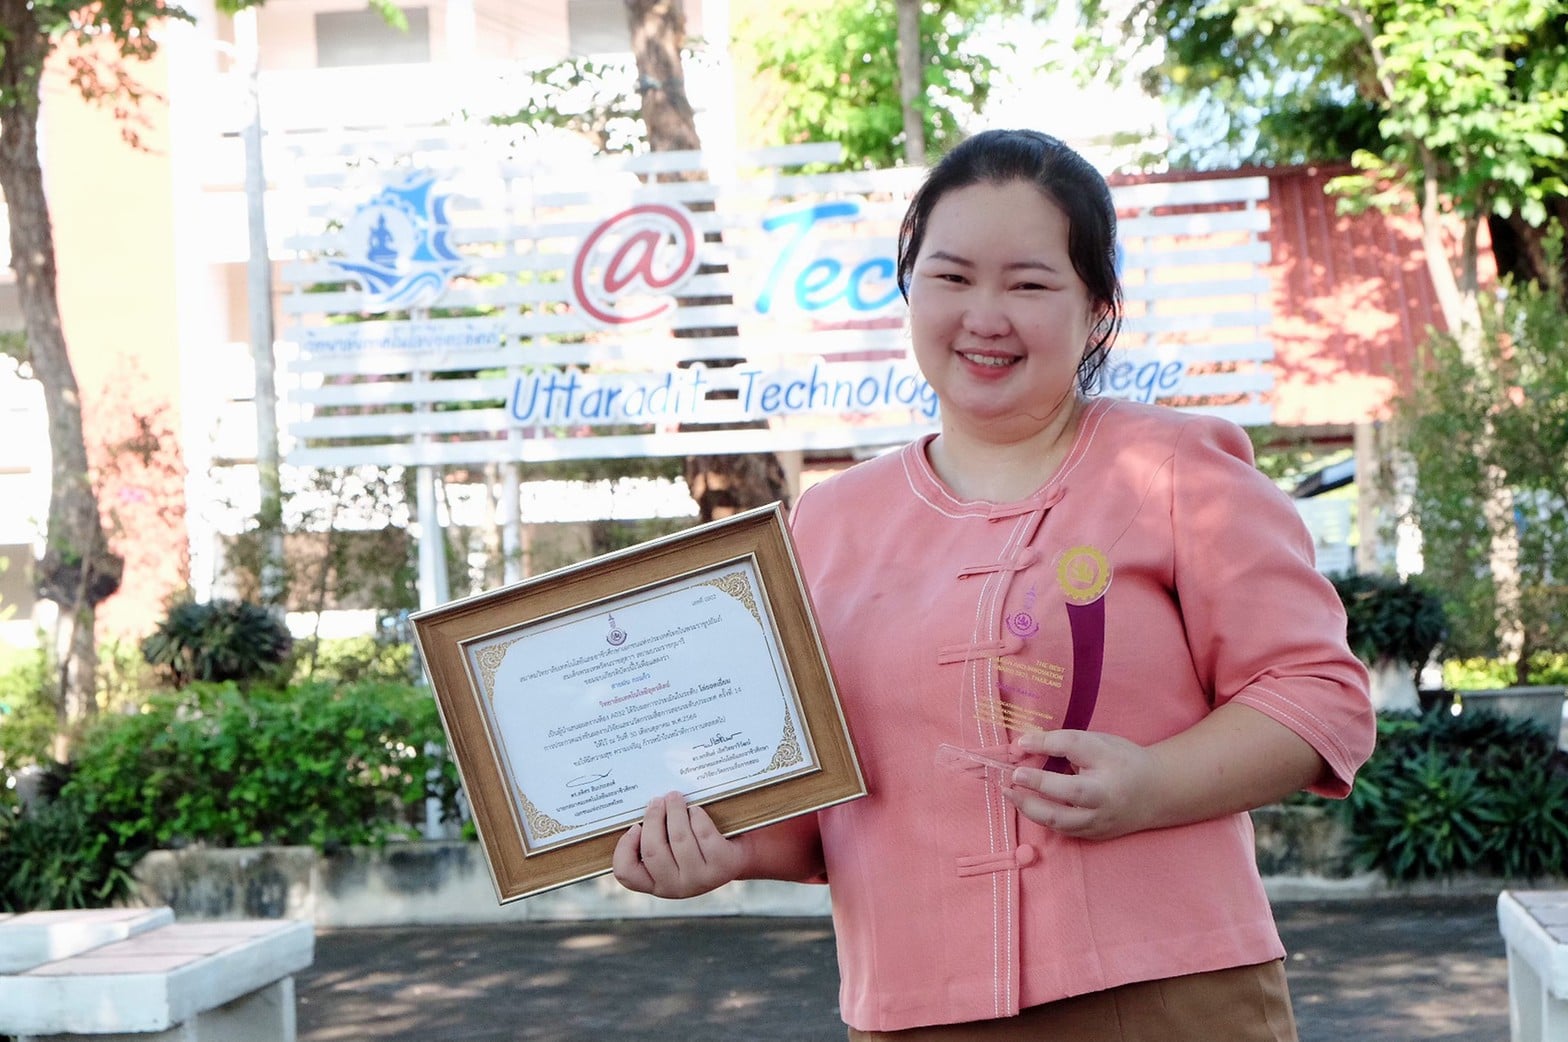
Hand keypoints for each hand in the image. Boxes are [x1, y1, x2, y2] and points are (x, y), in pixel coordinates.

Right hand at [612, 791, 746, 897]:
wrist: (736, 855)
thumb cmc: (695, 847)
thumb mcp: (670, 852)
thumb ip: (653, 840)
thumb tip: (641, 808)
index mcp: (656, 884)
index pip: (626, 874)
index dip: (625, 848)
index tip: (634, 826)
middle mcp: (675, 888)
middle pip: (653, 850)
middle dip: (653, 819)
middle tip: (656, 801)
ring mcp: (700, 879)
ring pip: (679, 839)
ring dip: (675, 811)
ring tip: (674, 797)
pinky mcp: (722, 865)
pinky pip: (703, 834)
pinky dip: (697, 816)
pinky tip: (695, 810)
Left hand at [1002, 730, 1162, 840]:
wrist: (1156, 793)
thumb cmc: (1122, 761)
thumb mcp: (1099, 742)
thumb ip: (1063, 743)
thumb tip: (1023, 745)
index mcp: (1111, 763)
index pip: (1075, 747)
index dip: (1045, 743)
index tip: (1020, 743)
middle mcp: (1108, 795)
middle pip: (1071, 791)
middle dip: (1038, 783)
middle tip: (1013, 775)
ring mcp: (1101, 820)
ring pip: (1061, 820)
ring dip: (1030, 807)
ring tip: (1009, 793)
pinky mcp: (1094, 835)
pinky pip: (1061, 829)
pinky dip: (1040, 817)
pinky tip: (1025, 805)